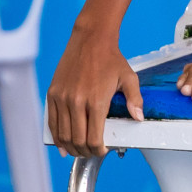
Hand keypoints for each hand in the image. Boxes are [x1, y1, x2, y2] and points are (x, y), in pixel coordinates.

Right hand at [46, 30, 143, 157]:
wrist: (91, 39)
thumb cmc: (111, 58)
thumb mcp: (129, 78)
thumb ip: (135, 100)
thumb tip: (138, 118)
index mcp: (96, 100)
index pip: (94, 138)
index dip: (98, 150)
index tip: (103, 150)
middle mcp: (77, 101)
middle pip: (77, 140)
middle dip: (86, 152)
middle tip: (92, 152)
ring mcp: (62, 98)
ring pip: (63, 135)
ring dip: (71, 148)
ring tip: (79, 150)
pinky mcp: (53, 93)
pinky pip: (52, 122)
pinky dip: (56, 137)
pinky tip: (62, 144)